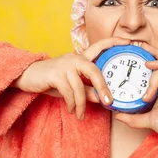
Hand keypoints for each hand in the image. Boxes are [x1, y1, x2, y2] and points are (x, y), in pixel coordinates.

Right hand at [12, 37, 130, 119]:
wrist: (28, 76)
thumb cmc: (53, 80)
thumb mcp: (73, 86)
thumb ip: (87, 90)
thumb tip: (103, 100)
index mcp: (81, 58)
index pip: (100, 46)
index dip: (114, 43)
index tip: (128, 42)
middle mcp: (75, 58)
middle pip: (94, 71)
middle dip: (103, 88)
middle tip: (109, 103)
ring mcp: (65, 65)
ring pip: (80, 88)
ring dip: (81, 104)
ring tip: (81, 115)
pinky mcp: (55, 74)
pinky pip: (69, 92)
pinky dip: (71, 104)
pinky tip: (71, 110)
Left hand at [113, 43, 157, 157]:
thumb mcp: (148, 120)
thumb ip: (134, 118)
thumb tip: (118, 115)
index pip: (157, 66)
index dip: (147, 57)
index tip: (132, 52)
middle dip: (152, 50)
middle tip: (137, 46)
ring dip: (154, 58)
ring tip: (142, 56)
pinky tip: (149, 67)